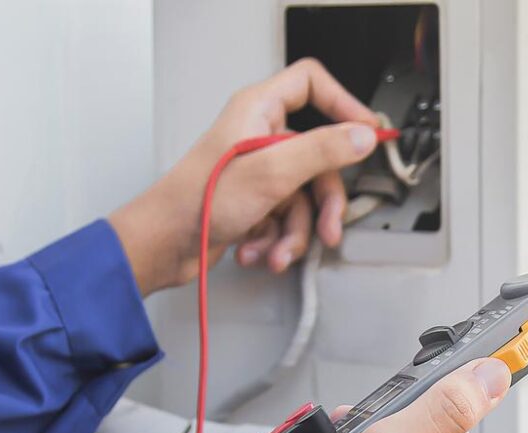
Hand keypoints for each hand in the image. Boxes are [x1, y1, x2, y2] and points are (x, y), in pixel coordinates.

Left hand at [110, 58, 380, 294]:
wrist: (161, 247)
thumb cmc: (196, 204)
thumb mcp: (271, 173)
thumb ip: (322, 150)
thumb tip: (362, 135)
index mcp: (258, 112)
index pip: (310, 84)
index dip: (343, 103)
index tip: (365, 132)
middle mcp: (259, 137)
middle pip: (319, 157)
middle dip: (322, 203)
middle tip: (328, 226)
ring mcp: (257, 171)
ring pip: (304, 197)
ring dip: (295, 232)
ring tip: (278, 251)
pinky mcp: (253, 202)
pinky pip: (285, 218)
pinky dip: (276, 241)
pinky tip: (258, 251)